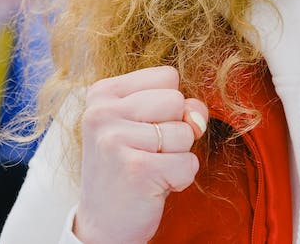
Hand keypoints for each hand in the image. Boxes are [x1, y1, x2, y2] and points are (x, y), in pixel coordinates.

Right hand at [74, 66, 208, 243]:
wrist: (103, 224)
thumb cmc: (127, 167)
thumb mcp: (144, 125)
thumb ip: (176, 107)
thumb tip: (197, 116)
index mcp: (102, 93)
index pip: (167, 76)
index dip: (169, 105)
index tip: (144, 128)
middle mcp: (103, 112)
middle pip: (177, 100)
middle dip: (174, 130)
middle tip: (147, 152)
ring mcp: (116, 140)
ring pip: (185, 133)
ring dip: (176, 156)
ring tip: (149, 168)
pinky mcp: (136, 170)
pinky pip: (188, 163)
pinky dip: (180, 178)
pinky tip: (153, 185)